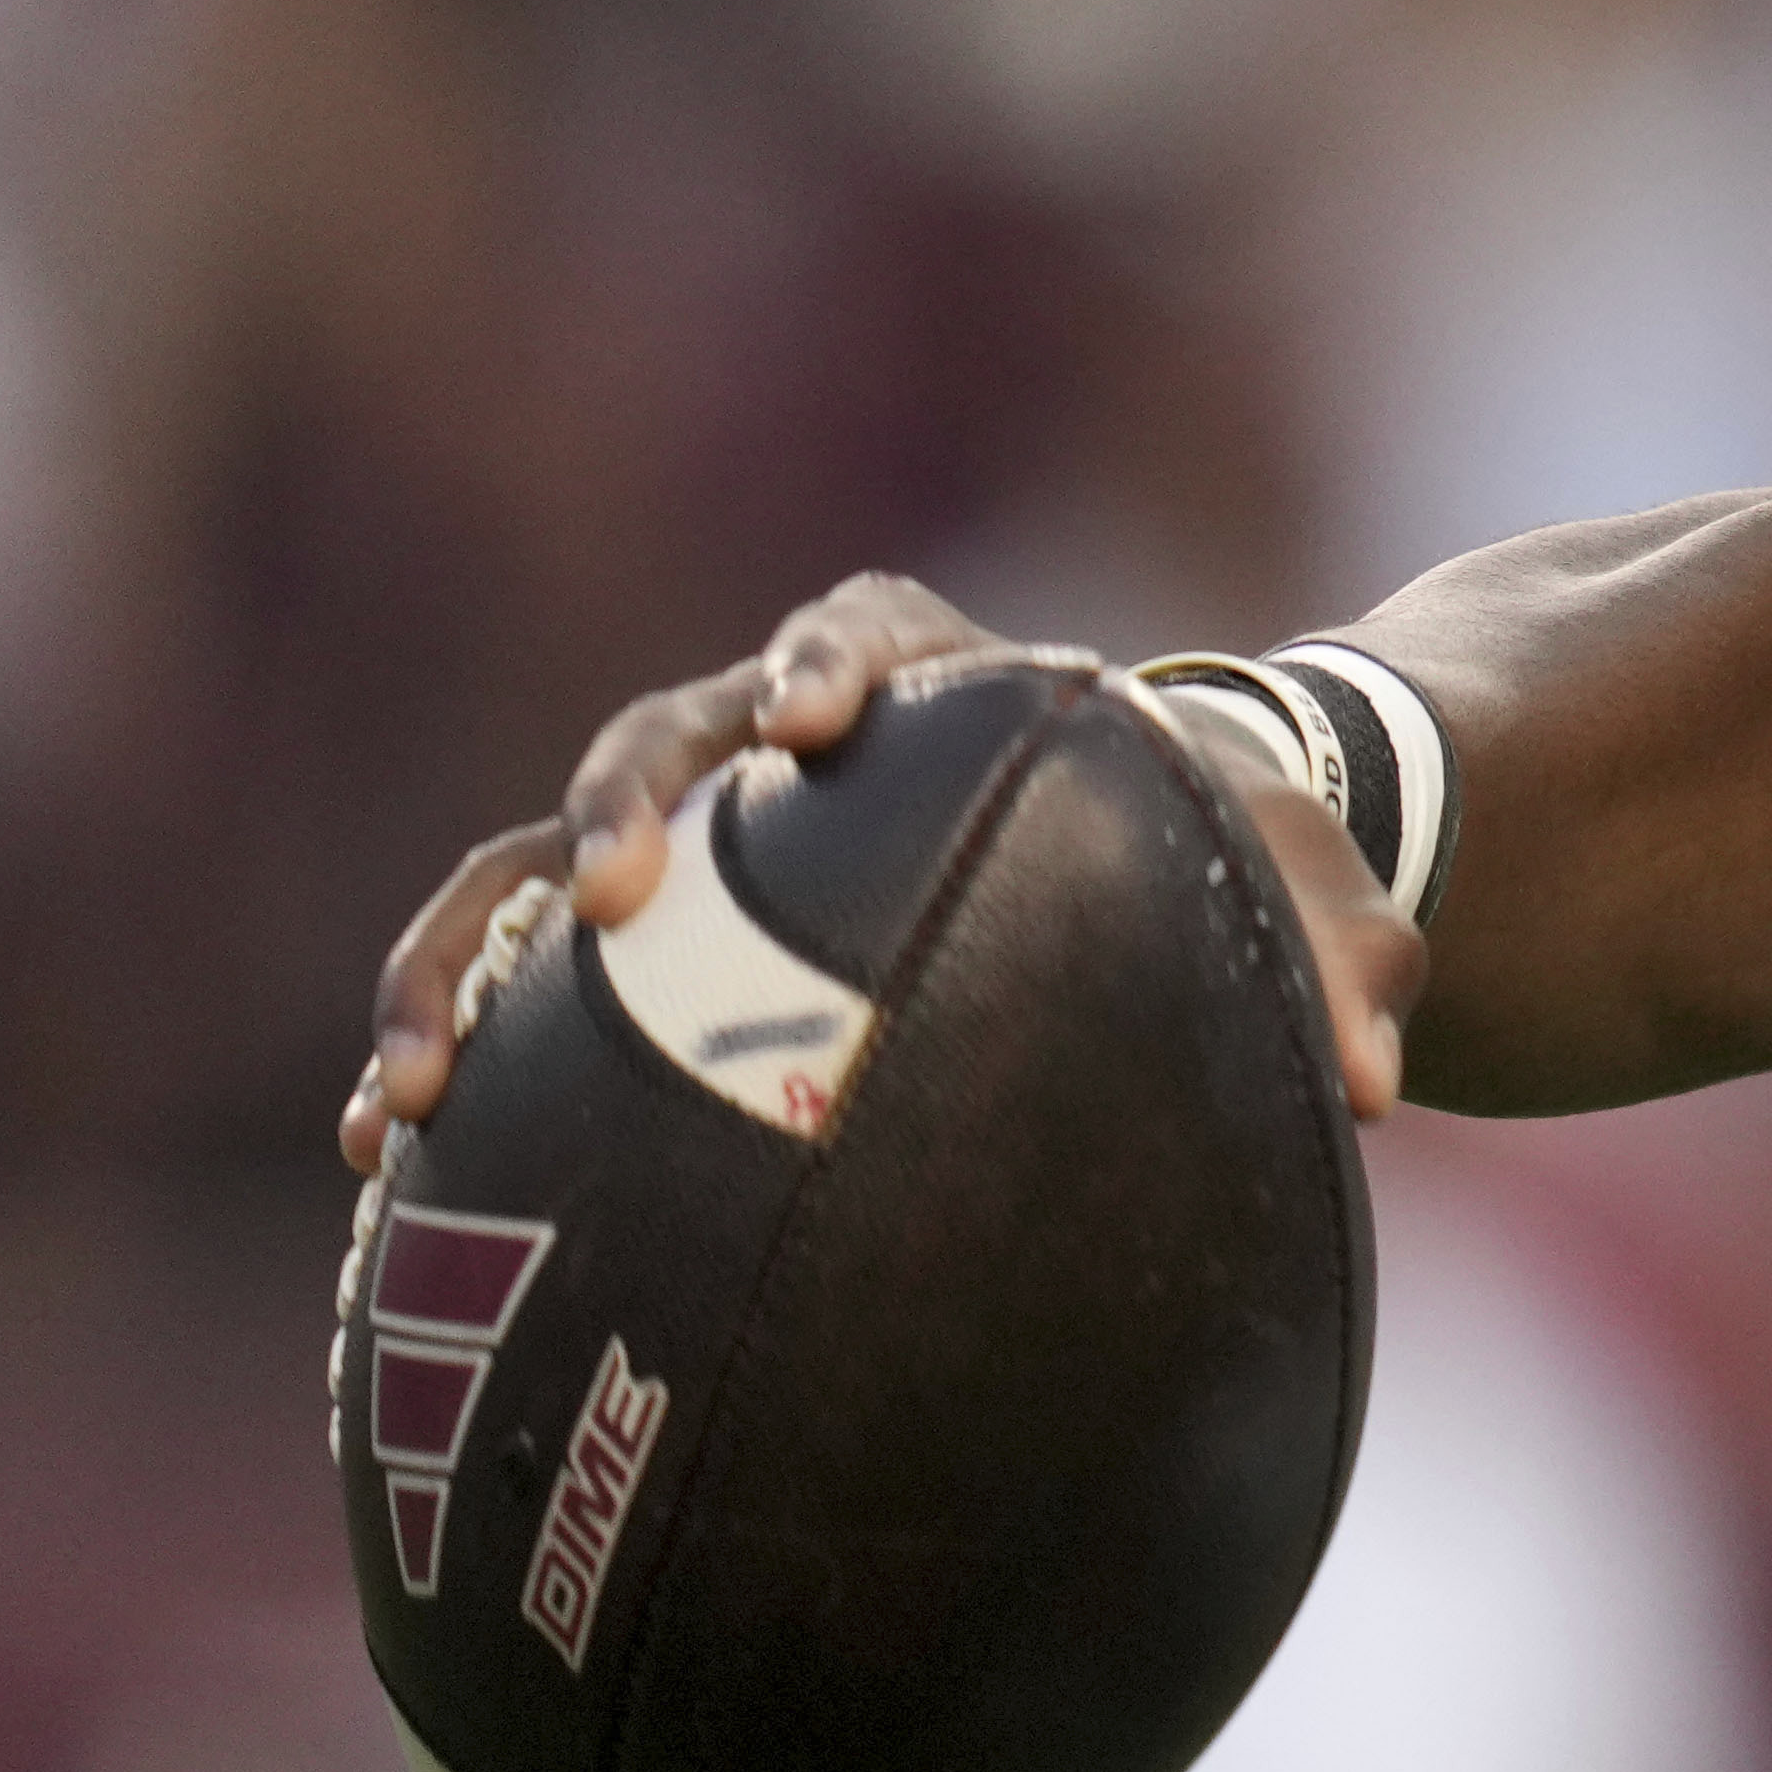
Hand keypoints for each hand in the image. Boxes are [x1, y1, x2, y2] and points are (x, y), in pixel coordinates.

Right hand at [345, 573, 1421, 1172]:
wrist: (1099, 899)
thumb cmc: (1186, 870)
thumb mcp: (1285, 891)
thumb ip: (1342, 955)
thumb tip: (1392, 1084)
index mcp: (931, 689)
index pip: (865, 622)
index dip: (835, 650)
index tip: (822, 710)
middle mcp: (772, 753)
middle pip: (667, 734)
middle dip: (626, 799)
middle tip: (614, 888)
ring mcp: (678, 852)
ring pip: (526, 866)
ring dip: (461, 954)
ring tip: (415, 1081)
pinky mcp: (614, 959)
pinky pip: (494, 984)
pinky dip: (438, 1043)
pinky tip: (379, 1149)